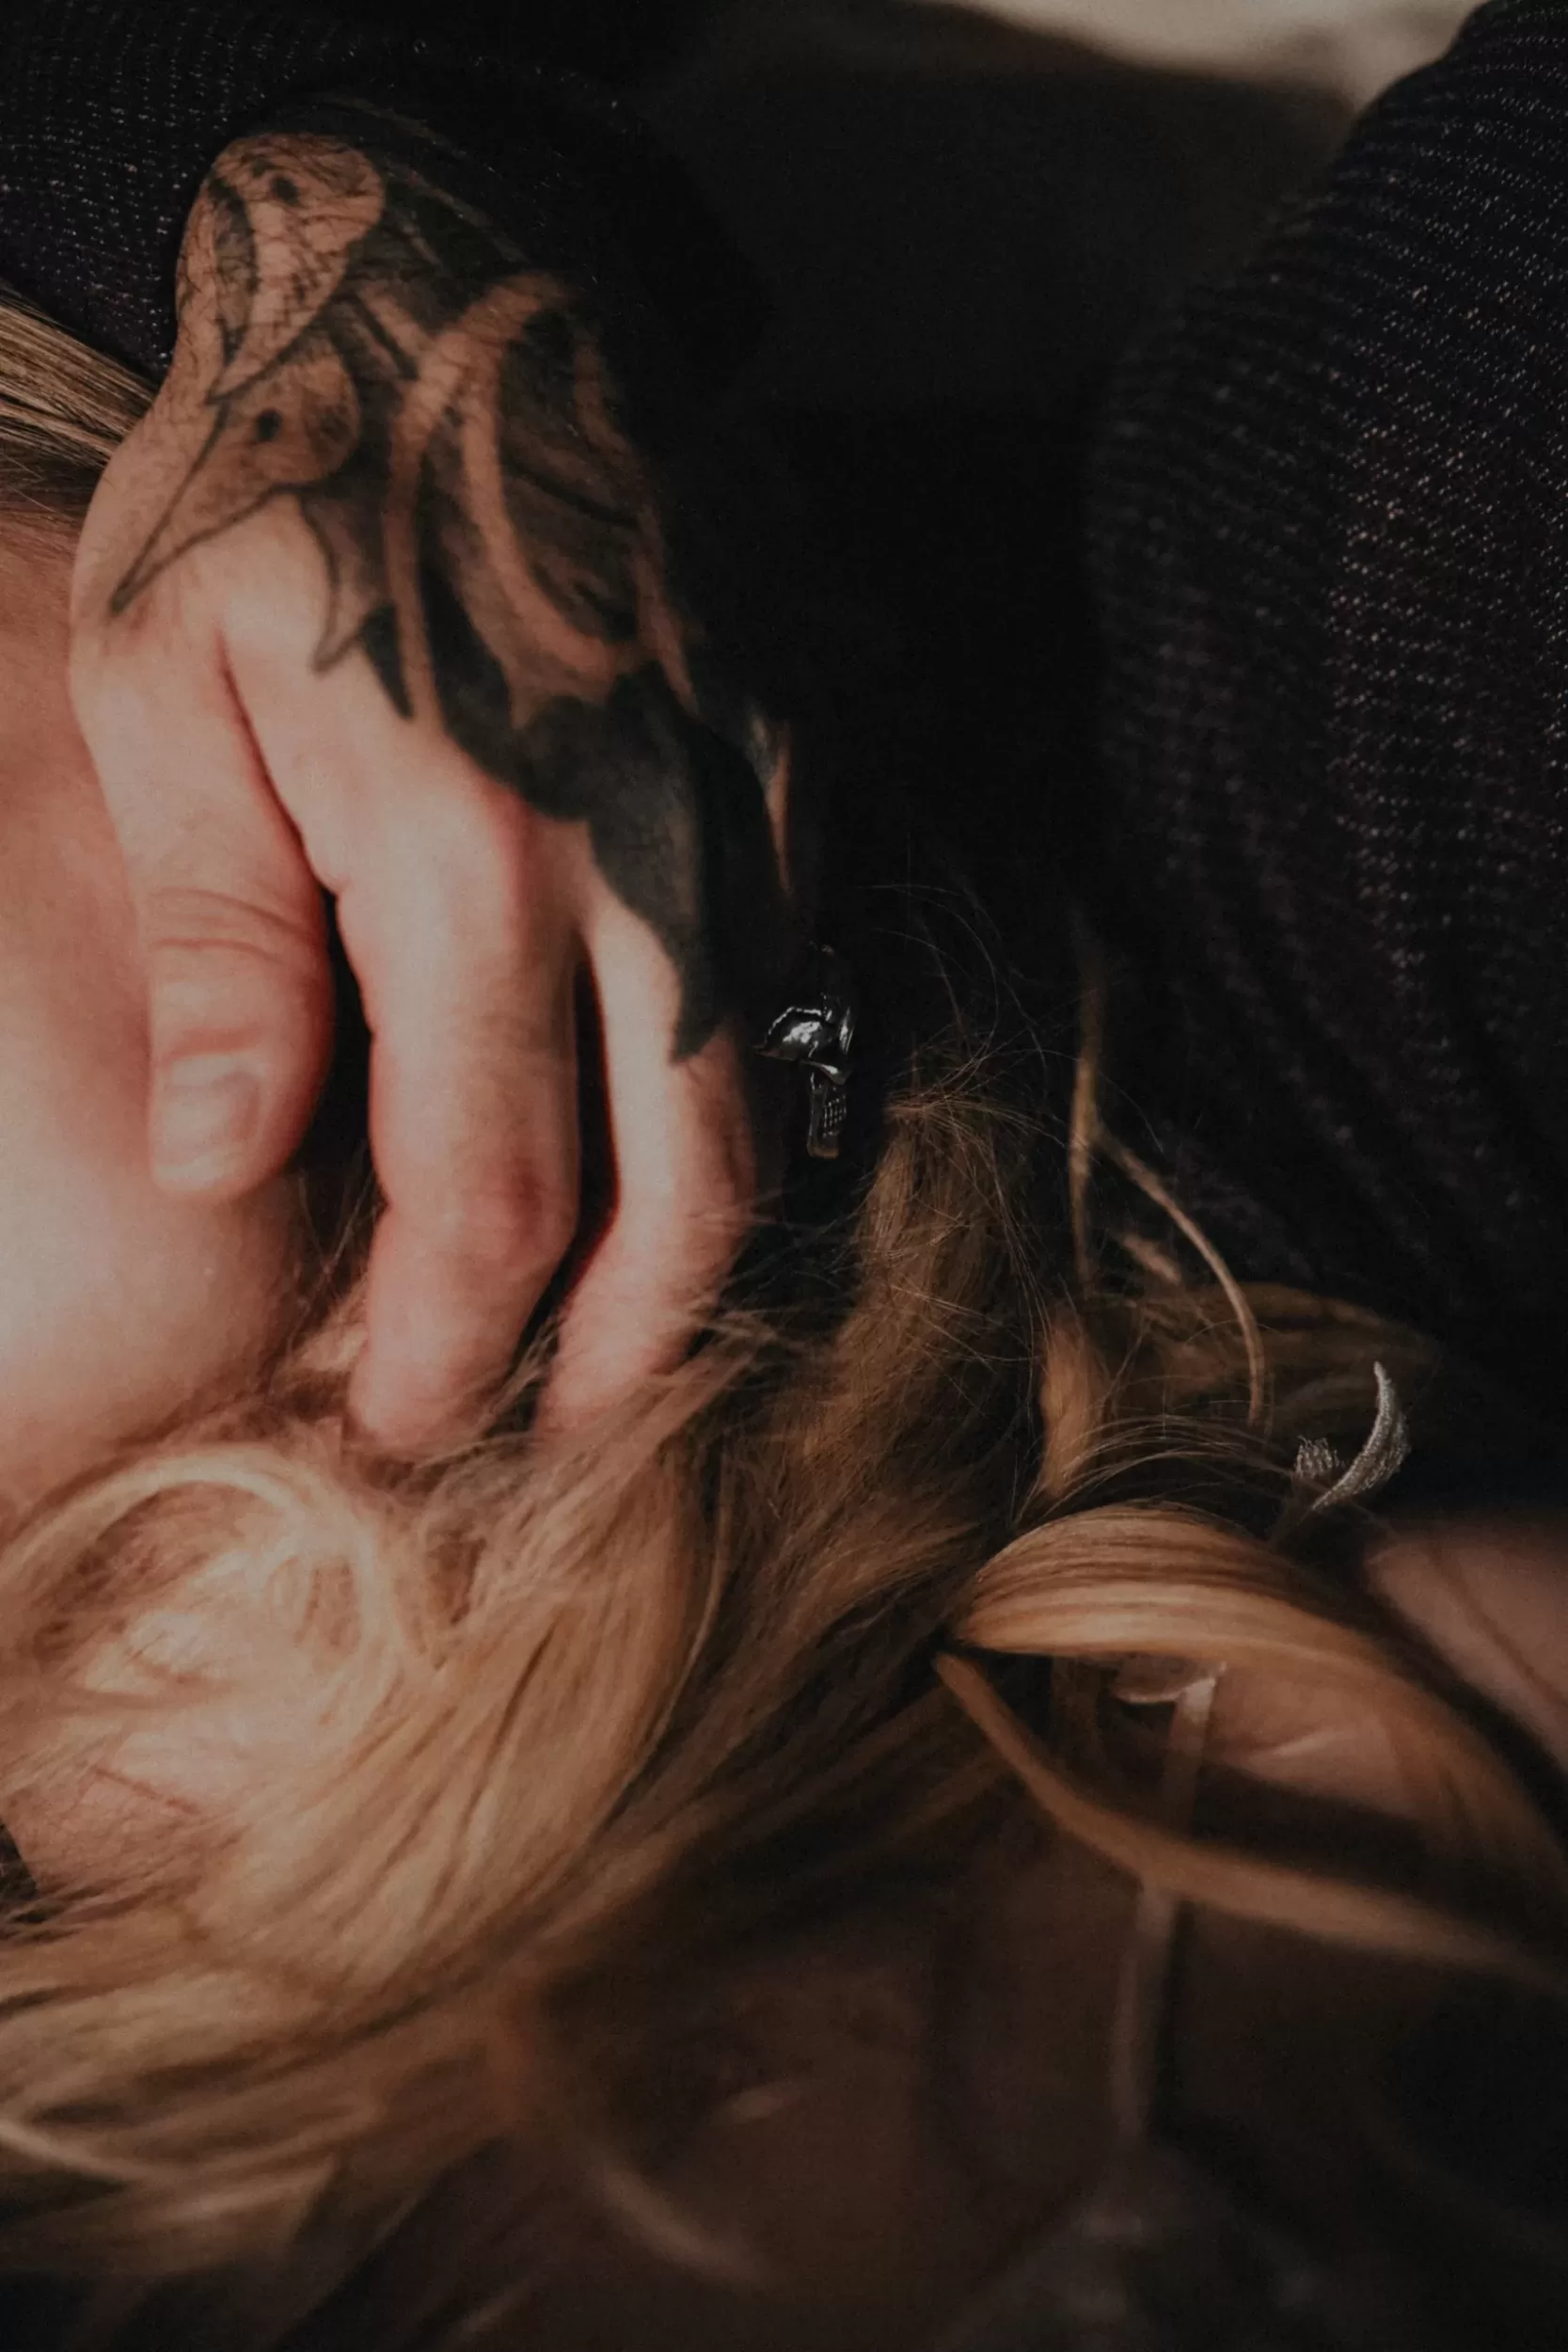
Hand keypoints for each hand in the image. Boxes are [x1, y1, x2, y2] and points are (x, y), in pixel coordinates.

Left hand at [69, 128, 802, 1448]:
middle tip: (554, 1448)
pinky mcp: (809, 756)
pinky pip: (807, 978)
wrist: (472, 272)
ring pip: (769, 1101)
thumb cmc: (278, 479)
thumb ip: (221, 942)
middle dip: (619, 1356)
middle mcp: (651, 853)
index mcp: (469, 851)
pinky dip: (746, 1092)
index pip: (489, 1186)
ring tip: (624, 1342)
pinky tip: (676, 1139)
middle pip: (683, 1190)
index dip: (452, 1346)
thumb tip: (231, 1167)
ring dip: (701, 1251)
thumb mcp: (166, 686)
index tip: (401, 1431)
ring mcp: (756, 804)